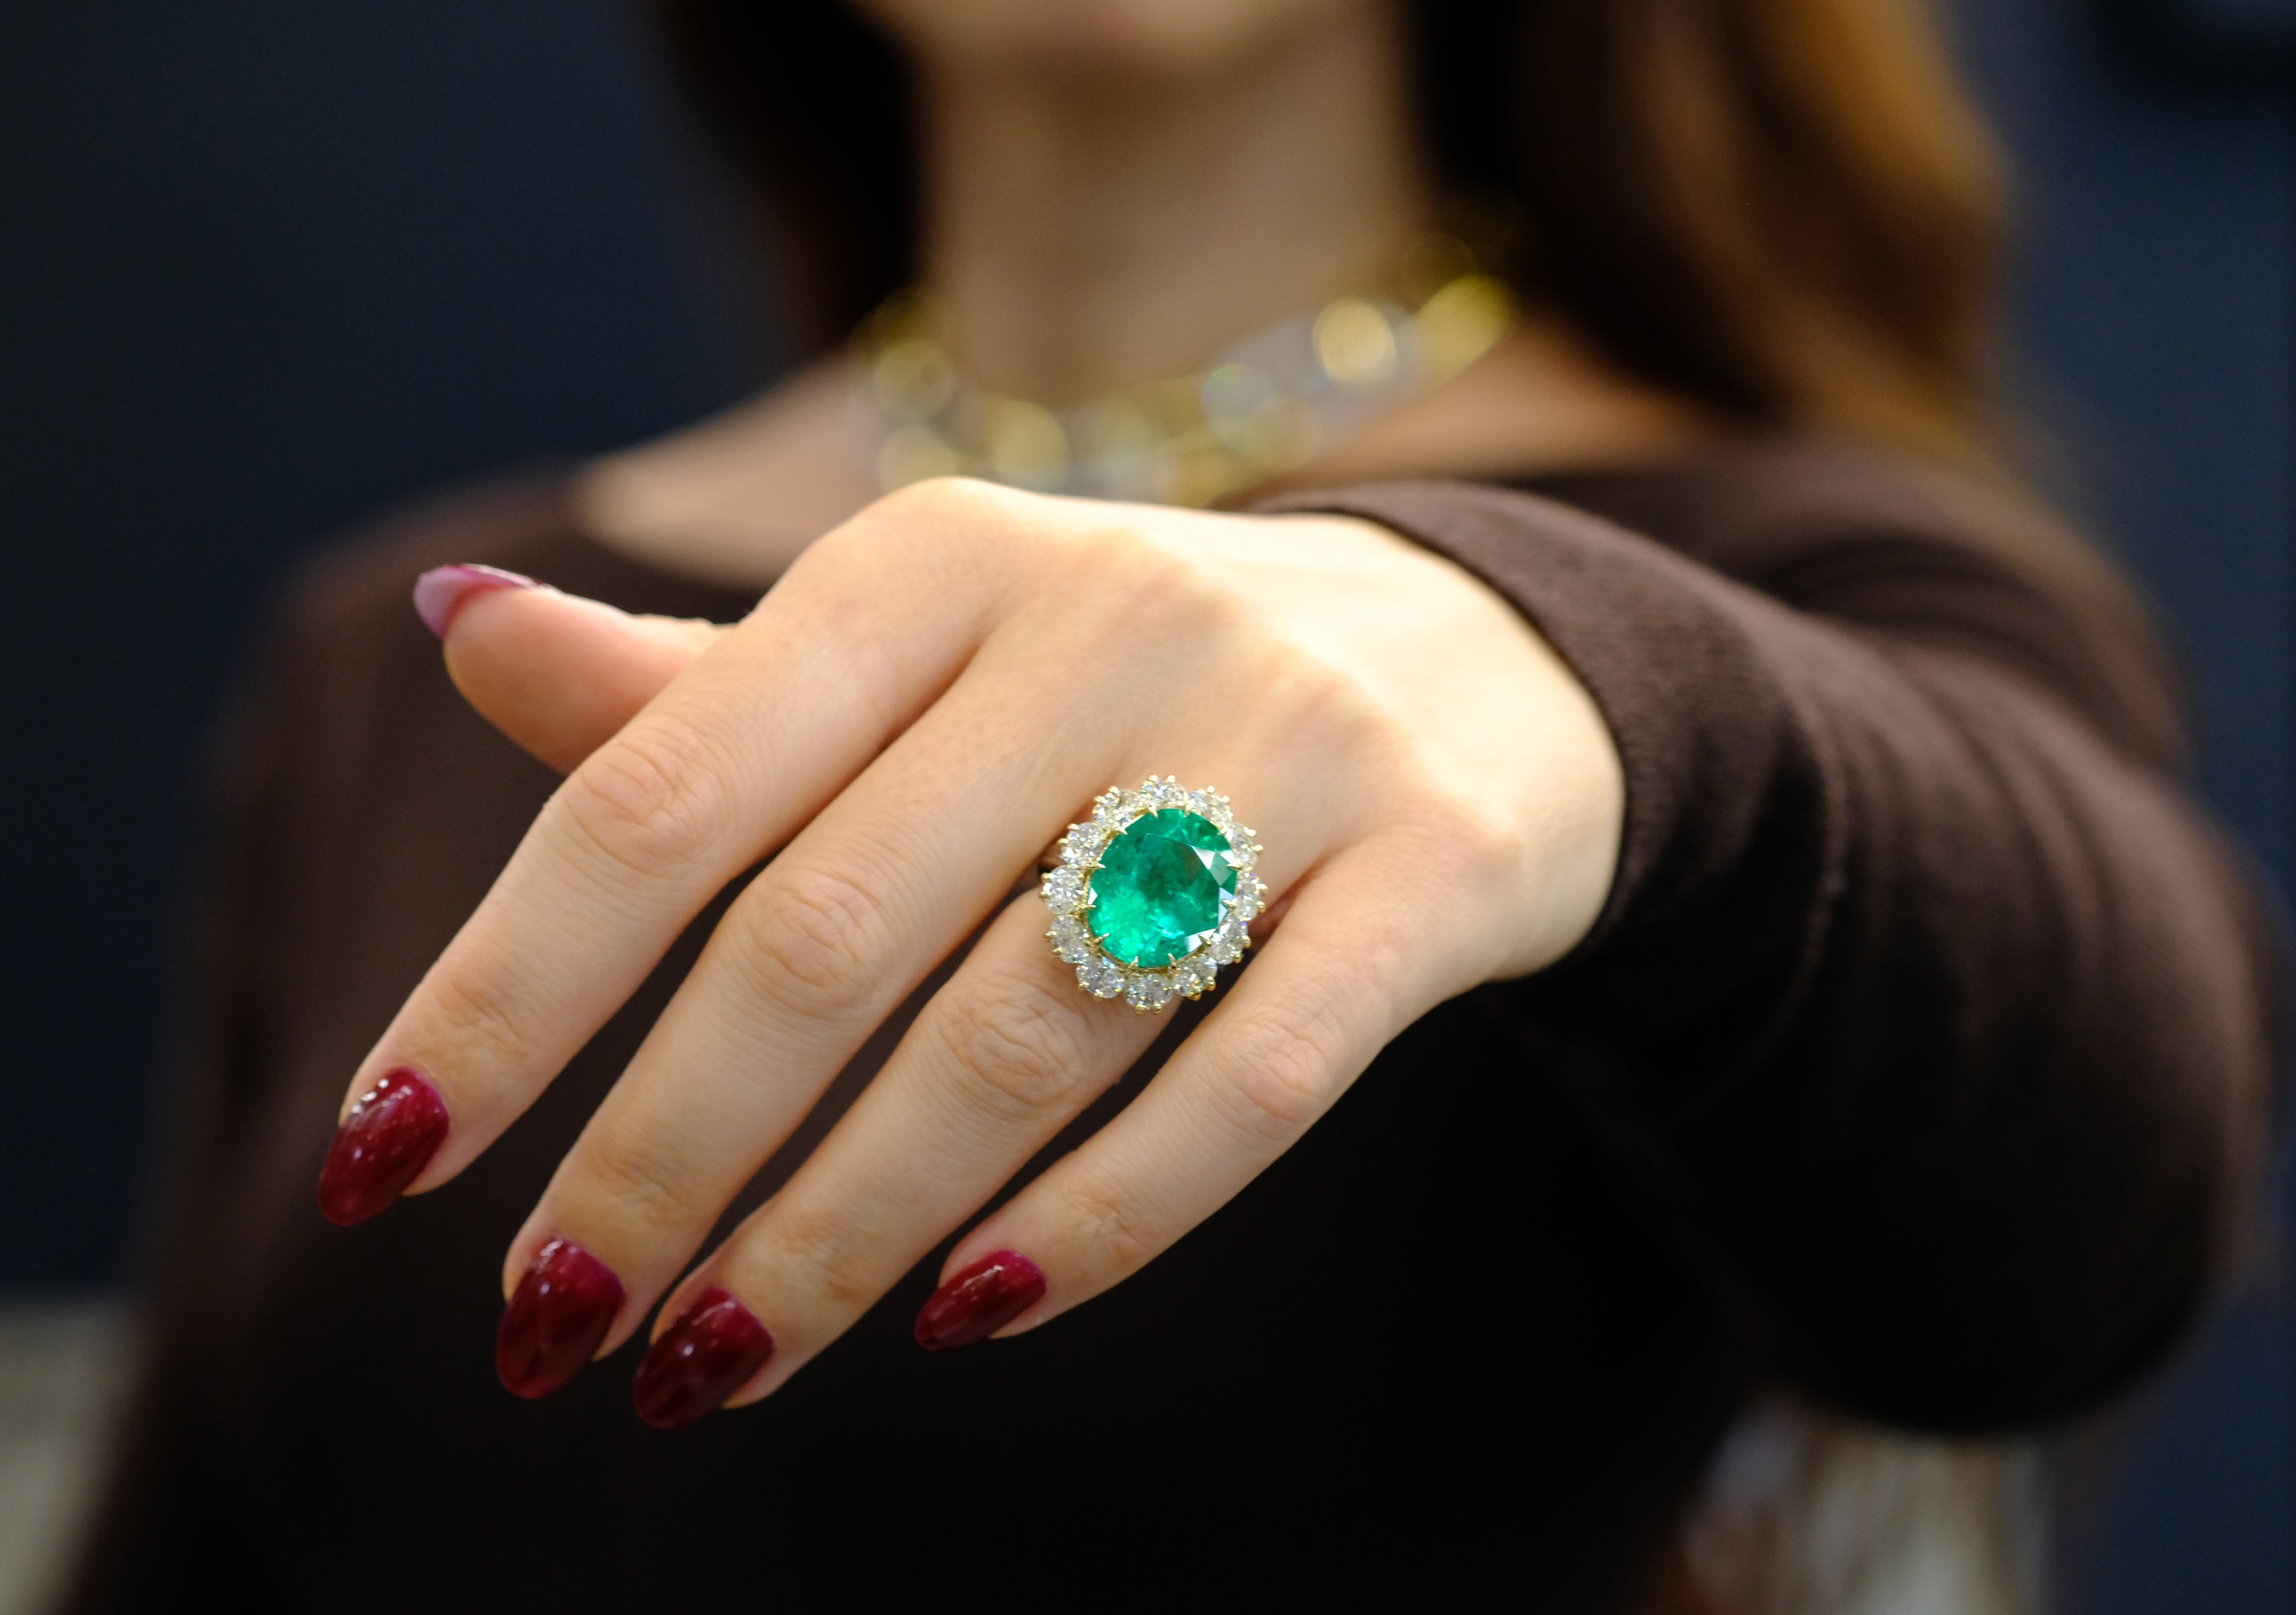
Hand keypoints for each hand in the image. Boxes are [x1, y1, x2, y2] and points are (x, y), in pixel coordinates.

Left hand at [328, 477, 1621, 1424]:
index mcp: (941, 557)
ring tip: (717, 1362)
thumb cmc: (1130, 673)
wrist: (1483, 653)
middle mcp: (1112, 621)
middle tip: (552, 1325)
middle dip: (663, 1156)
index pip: (669, 785)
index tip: (386, 1163)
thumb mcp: (923, 640)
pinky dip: (1096, 1223)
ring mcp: (1291, 745)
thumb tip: (454, 639)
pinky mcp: (1435, 873)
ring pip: (1025, 1032)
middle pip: (831, 934)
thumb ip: (705, 682)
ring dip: (846, 1228)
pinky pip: (1244, 1085)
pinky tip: (968, 1320)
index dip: (510, 986)